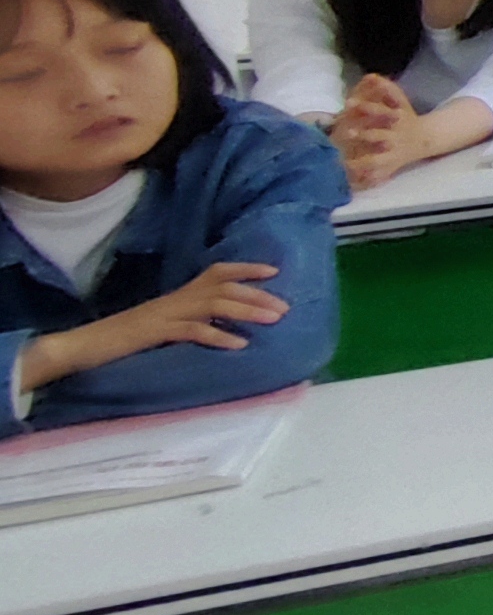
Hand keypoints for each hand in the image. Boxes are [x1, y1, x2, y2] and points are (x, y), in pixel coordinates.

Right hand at [21, 260, 289, 392]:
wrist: (84, 345)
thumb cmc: (125, 339)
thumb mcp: (164, 325)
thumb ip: (191, 319)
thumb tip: (224, 323)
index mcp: (178, 296)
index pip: (216, 272)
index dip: (246, 269)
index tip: (275, 271)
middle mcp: (176, 299)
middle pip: (223, 287)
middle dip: (257, 295)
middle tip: (286, 307)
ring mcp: (165, 314)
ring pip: (214, 304)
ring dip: (247, 311)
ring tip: (274, 320)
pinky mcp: (155, 333)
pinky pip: (192, 330)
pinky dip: (218, 335)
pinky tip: (240, 345)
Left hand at [329, 76, 421, 189]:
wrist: (424, 139)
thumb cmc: (406, 117)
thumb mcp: (400, 100)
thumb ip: (386, 87)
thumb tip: (370, 75)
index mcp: (397, 119)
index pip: (381, 111)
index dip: (366, 107)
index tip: (348, 103)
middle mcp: (395, 137)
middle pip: (378, 137)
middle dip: (363, 135)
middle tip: (346, 133)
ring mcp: (393, 154)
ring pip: (376, 160)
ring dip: (362, 162)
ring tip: (344, 163)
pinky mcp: (390, 167)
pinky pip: (378, 176)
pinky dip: (367, 181)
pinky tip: (353, 182)